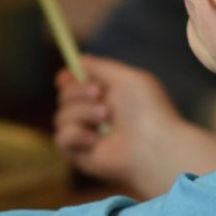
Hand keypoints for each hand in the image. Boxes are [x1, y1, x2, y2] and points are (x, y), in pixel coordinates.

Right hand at [53, 55, 215, 198]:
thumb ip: (100, 66)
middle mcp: (95, 115)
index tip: (64, 76)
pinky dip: (76, 135)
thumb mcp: (126, 77)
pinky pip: (61, 139)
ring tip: (105, 118)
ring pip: (60, 116)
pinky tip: (95, 141)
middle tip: (99, 94)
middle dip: (77, 91)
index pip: (75, 84)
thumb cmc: (146, 110)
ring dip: (82, 113)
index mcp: (108, 96)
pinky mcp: (80, 155)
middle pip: (64, 97)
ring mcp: (86, 135)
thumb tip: (79, 59)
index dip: (67, 79)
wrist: (154, 147)